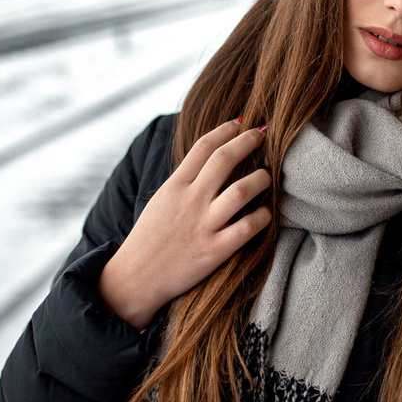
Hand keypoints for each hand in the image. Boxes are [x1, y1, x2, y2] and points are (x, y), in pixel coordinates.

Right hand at [99, 119, 272, 326]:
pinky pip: (248, 228)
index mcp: (174, 186)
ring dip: (261, 178)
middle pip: (224, 159)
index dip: (225, 130)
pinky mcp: (215, 251)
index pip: (202, 147)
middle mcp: (190, 201)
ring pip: (242, 191)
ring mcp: (204, 225)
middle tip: (263, 133)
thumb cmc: (149, 239)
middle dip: (248, 141)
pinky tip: (267, 213)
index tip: (240, 122)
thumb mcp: (160, 201)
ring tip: (267, 175)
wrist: (134, 279)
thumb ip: (183, 182)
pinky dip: (263, 217)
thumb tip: (207, 161)